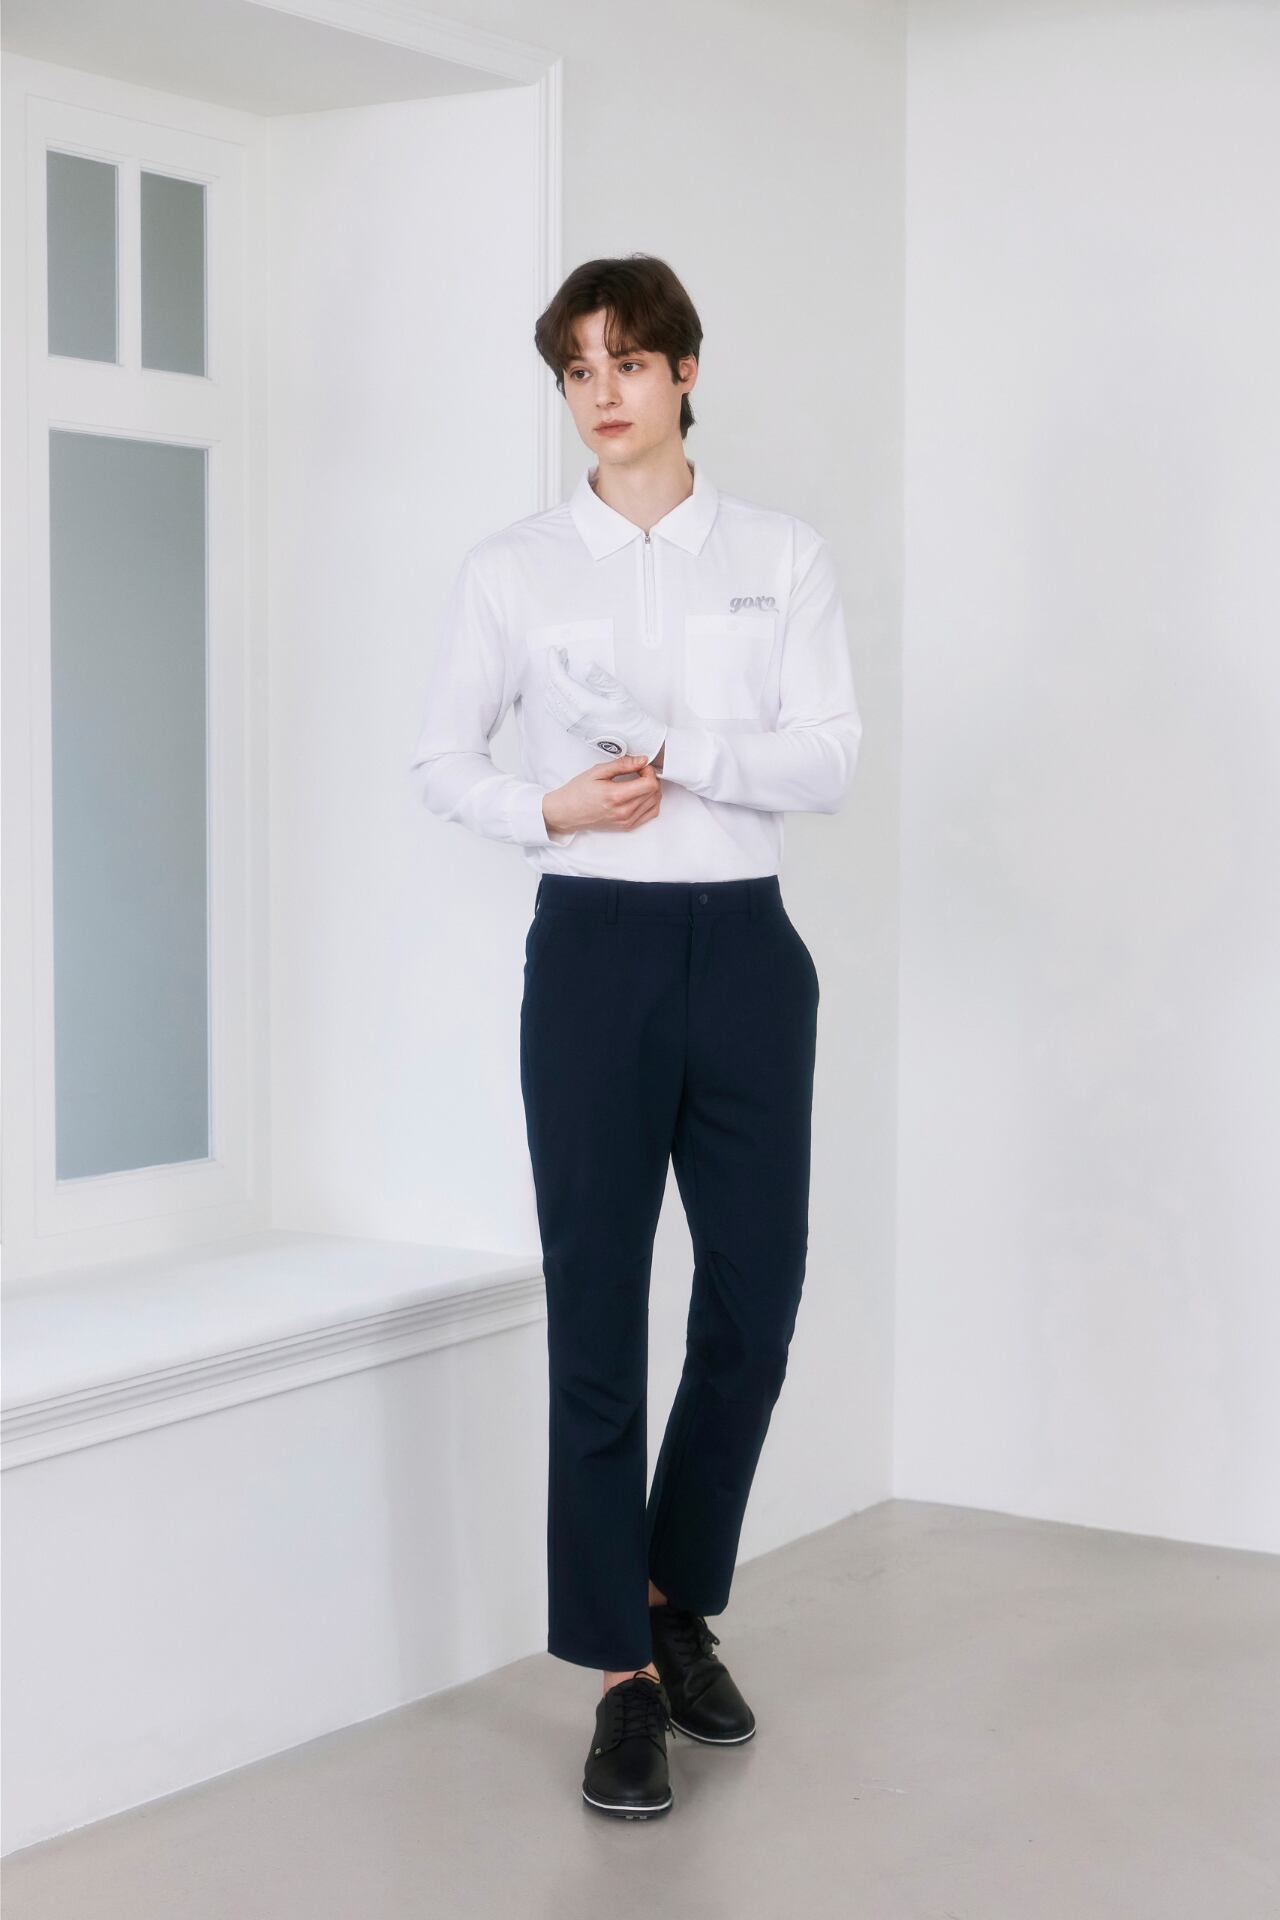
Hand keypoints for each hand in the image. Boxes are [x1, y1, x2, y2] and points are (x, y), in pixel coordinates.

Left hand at [541, 649, 666, 764]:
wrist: (634, 739)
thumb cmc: (630, 715)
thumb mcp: (619, 692)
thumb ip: (601, 678)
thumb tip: (587, 665)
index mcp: (585, 705)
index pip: (559, 679)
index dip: (553, 662)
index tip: (554, 650)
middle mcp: (574, 717)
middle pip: (552, 687)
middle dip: (554, 668)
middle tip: (562, 655)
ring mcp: (571, 725)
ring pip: (550, 698)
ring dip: (552, 680)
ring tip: (562, 668)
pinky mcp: (572, 729)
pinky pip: (553, 710)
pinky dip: (552, 694)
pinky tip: (560, 686)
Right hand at [543, 757, 662, 834]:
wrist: (567, 813)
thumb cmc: (578, 792)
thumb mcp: (597, 771)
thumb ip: (622, 765)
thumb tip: (642, 760)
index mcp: (616, 796)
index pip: (650, 784)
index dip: (649, 771)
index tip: (640, 766)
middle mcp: (624, 812)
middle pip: (655, 793)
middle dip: (651, 778)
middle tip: (639, 772)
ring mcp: (627, 821)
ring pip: (655, 803)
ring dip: (652, 790)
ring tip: (639, 782)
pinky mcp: (627, 826)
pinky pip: (651, 814)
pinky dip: (651, 802)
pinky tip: (640, 795)